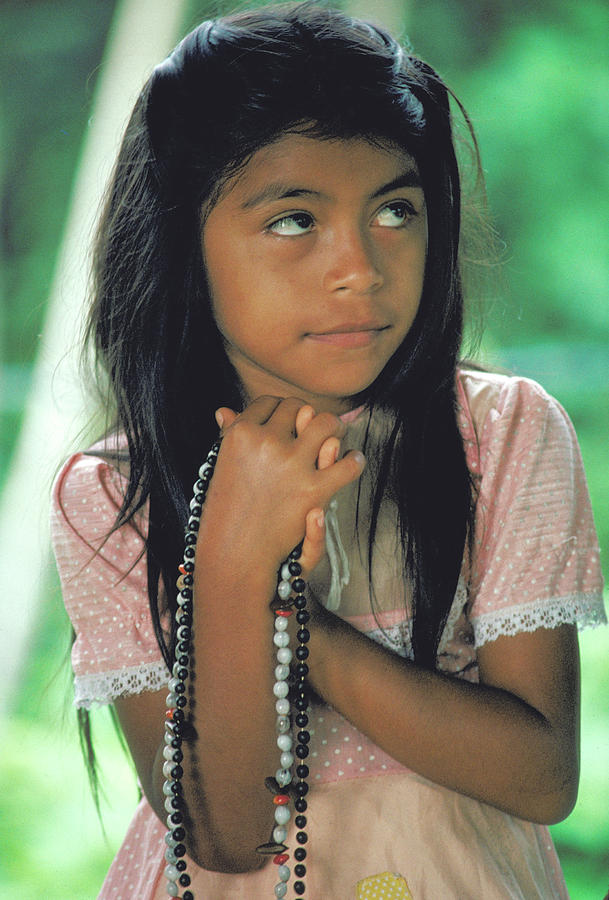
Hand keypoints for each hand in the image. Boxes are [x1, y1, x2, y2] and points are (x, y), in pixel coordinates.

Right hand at [213, 398, 362, 574]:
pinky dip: (354, 461)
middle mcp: (266, 443)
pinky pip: (347, 464)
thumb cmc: (226, 513)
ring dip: (336, 428)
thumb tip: (224, 410)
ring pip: (327, 425)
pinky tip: (353, 462)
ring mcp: (291, 465)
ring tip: (338, 437)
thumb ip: (229, 438)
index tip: (289, 419)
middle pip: (299, 408)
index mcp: (240, 434)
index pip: (269, 403)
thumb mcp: (220, 471)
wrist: (233, 557)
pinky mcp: (313, 490)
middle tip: (319, 425)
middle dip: (310, 416)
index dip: (282, 409)